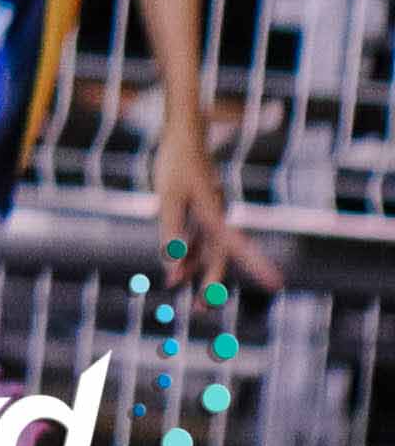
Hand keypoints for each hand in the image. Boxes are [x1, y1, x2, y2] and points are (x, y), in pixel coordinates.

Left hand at [155, 127, 281, 298]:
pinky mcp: (200, 210)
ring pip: (205, 250)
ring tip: (176, 287)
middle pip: (218, 257)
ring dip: (193, 269)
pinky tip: (176, 268)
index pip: (235, 247)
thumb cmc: (176, 164)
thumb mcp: (167, 197)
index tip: (277, 284)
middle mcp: (218, 217)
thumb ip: (170, 230)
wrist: (182, 135)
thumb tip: (172, 262)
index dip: (256, 265)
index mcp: (215, 214)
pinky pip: (196, 238)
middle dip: (210, 283)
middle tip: (201, 310)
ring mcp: (210, 215)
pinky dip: (186, 252)